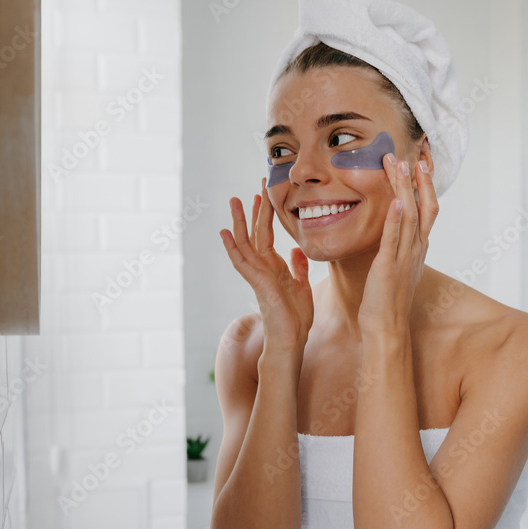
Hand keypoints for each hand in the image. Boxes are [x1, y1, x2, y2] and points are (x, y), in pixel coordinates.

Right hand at [219, 181, 313, 350]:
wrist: (292, 340)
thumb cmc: (296, 318)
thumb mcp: (302, 286)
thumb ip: (297, 268)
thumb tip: (295, 250)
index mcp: (273, 266)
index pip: (267, 234)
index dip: (266, 214)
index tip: (265, 194)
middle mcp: (263, 268)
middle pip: (255, 233)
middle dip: (254, 210)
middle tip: (252, 187)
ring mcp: (258, 275)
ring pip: (245, 243)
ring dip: (240, 222)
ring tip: (235, 201)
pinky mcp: (258, 284)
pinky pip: (242, 263)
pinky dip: (233, 247)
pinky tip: (225, 232)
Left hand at [358, 155, 437, 336]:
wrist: (386, 328)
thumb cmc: (387, 300)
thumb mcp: (396, 267)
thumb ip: (398, 248)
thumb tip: (395, 233)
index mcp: (418, 248)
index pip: (427, 209)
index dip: (426, 185)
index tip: (421, 162)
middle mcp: (416, 249)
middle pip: (426, 207)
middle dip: (422, 179)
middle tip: (417, 153)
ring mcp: (404, 257)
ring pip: (411, 215)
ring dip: (405, 188)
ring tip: (399, 164)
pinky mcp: (388, 266)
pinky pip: (394, 238)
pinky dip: (396, 218)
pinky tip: (396, 200)